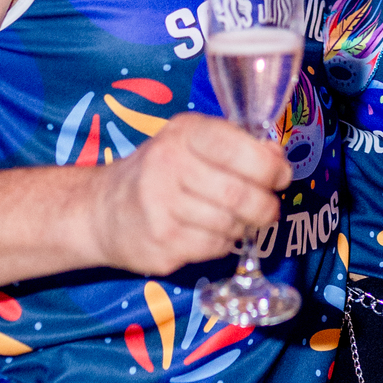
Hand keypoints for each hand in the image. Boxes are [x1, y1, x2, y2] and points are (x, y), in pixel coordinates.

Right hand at [93, 111, 292, 275]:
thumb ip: (236, 145)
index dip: (269, 167)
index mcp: (182, 133)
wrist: (102, 209)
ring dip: (243, 226)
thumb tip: (278, 158)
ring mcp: (160, 207)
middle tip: (268, 209)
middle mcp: (167, 165)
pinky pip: (214, 248)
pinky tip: (210, 232)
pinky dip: (223, 243)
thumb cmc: (161, 171)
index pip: (237, 148)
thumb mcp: (192, 143)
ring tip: (234, 219)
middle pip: (239, 194)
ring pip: (230, 225)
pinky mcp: (160, 243)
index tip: (280, 177)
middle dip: (265, 205)